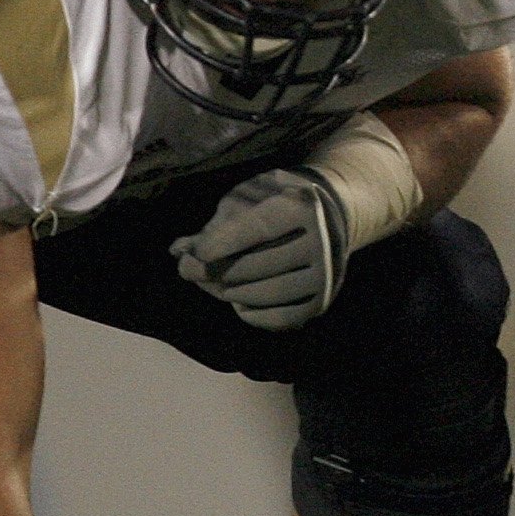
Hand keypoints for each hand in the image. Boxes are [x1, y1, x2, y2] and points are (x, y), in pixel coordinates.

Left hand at [172, 167, 347, 330]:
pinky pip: (279, 319)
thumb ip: (217, 222)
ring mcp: (326, 274)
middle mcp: (323, 241)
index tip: (197, 253)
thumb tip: (179, 251)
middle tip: (190, 269)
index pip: (260, 228)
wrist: (335, 212)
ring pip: (267, 294)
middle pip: (259, 265)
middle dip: (217, 270)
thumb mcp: (251, 196)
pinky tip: (239, 301)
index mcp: (303, 206)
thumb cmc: (279, 199)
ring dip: (231, 292)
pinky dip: (251, 314)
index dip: (225, 241)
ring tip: (216, 284)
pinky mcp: (322, 299)